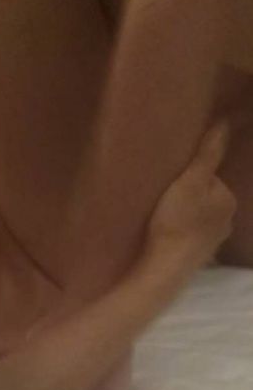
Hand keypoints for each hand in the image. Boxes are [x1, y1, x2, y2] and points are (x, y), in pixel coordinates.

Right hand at [146, 123, 235, 266]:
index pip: (209, 178)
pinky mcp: (198, 257)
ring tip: (160, 217)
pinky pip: (190, 237)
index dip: (188, 176)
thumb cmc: (176, 220)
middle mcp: (228, 221)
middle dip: (188, 197)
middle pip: (204, 198)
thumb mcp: (189, 180)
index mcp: (228, 199)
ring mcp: (214, 241)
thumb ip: (207, 154)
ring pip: (198, 219)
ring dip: (184, 216)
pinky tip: (166, 236)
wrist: (165, 266)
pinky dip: (181, 235)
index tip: (170, 182)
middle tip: (162, 199)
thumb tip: (224, 123)